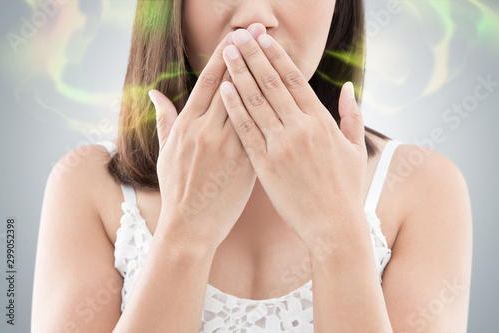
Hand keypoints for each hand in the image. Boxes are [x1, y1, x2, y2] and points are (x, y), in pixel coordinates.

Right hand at [149, 32, 256, 250]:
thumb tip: (155, 93)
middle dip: (248, 55)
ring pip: (251, 104)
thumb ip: (163, 119)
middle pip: (233, 85)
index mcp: (187, 126)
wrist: (191, 227)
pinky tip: (286, 94)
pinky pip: (263, 131)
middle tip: (261, 31)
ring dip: (265, 76)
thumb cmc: (176, 189)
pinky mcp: (247, 164)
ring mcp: (229, 147)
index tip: (236, 36)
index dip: (224, 56)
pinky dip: (274, 112)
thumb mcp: (164, 151)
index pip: (209, 82)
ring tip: (276, 54)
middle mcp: (208, 131)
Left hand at [219, 27, 367, 246]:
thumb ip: (352, 115)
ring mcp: (281, 146)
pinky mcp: (265, 165)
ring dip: (239, 75)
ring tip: (227, 54)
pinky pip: (246, 131)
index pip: (295, 80)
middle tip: (239, 36)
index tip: (264, 38)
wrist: (333, 226)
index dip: (277, 57)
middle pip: (272, 84)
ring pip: (256, 102)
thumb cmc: (346, 189)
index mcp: (321, 122)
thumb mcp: (355, 149)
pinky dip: (235, 108)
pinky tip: (224, 90)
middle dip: (254, 57)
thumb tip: (347, 87)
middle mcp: (300, 129)